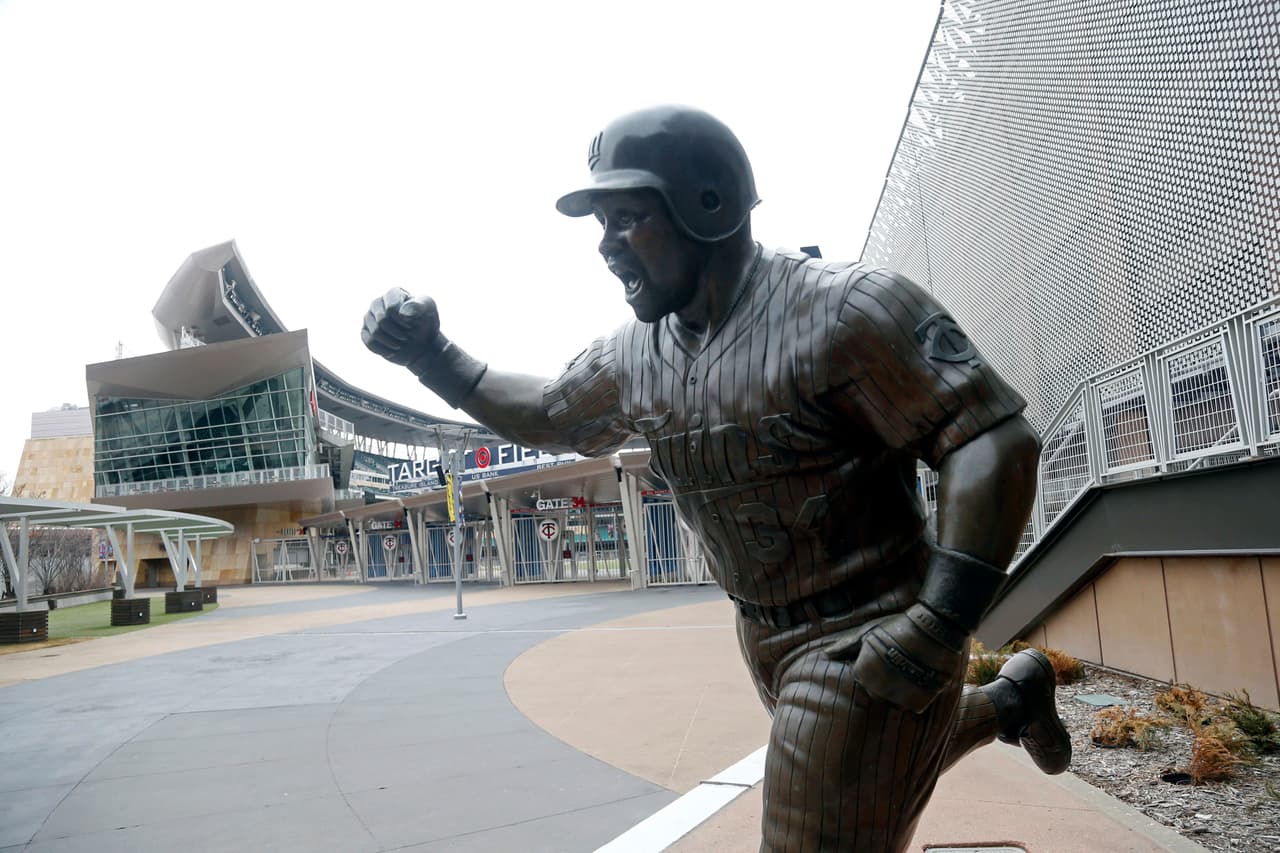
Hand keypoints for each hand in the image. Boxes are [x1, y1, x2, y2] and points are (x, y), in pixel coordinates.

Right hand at [361, 288, 441, 366]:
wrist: (422, 344)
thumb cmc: (425, 323)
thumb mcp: (429, 310)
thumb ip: (418, 307)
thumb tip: (403, 312)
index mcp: (393, 293)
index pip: (391, 307)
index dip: (403, 320)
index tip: (413, 324)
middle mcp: (378, 303)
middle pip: (381, 320)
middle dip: (397, 332)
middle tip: (407, 336)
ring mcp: (369, 318)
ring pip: (375, 332)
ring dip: (392, 341)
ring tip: (401, 342)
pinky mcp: (366, 332)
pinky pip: (369, 342)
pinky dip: (383, 349)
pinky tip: (393, 349)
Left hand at [824, 603, 967, 713]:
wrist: (932, 630)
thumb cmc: (896, 628)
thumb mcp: (867, 633)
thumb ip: (846, 646)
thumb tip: (826, 654)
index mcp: (862, 674)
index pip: (862, 680)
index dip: (873, 668)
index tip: (885, 657)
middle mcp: (876, 690)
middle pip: (877, 693)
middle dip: (884, 681)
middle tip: (898, 663)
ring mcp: (897, 699)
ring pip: (894, 702)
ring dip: (899, 691)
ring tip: (909, 671)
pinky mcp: (918, 703)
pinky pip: (912, 706)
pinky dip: (915, 697)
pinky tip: (920, 679)